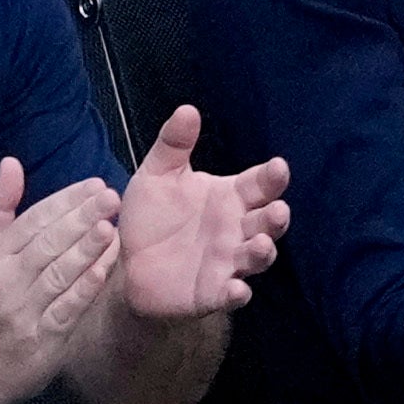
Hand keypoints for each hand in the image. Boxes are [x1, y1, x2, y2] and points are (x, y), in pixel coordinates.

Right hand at [0, 155, 118, 398]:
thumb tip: (11, 163)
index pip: (32, 220)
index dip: (64, 201)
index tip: (93, 184)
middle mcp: (5, 281)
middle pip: (47, 243)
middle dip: (80, 218)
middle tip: (110, 197)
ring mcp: (24, 311)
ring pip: (59, 273)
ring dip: (86, 249)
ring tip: (111, 226)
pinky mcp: (43, 338)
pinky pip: (69, 306)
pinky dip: (88, 285)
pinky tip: (107, 266)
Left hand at [110, 105, 292, 319]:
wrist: (126, 265)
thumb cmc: (151, 218)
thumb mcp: (156, 178)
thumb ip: (173, 147)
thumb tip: (187, 110)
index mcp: (231, 197)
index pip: (260, 184)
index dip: (271, 177)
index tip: (277, 167)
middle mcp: (238, 229)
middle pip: (267, 222)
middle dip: (275, 217)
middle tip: (276, 210)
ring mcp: (229, 262)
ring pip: (258, 257)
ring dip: (262, 252)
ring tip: (259, 245)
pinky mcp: (213, 293)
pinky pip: (232, 294)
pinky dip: (237, 293)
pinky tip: (237, 290)